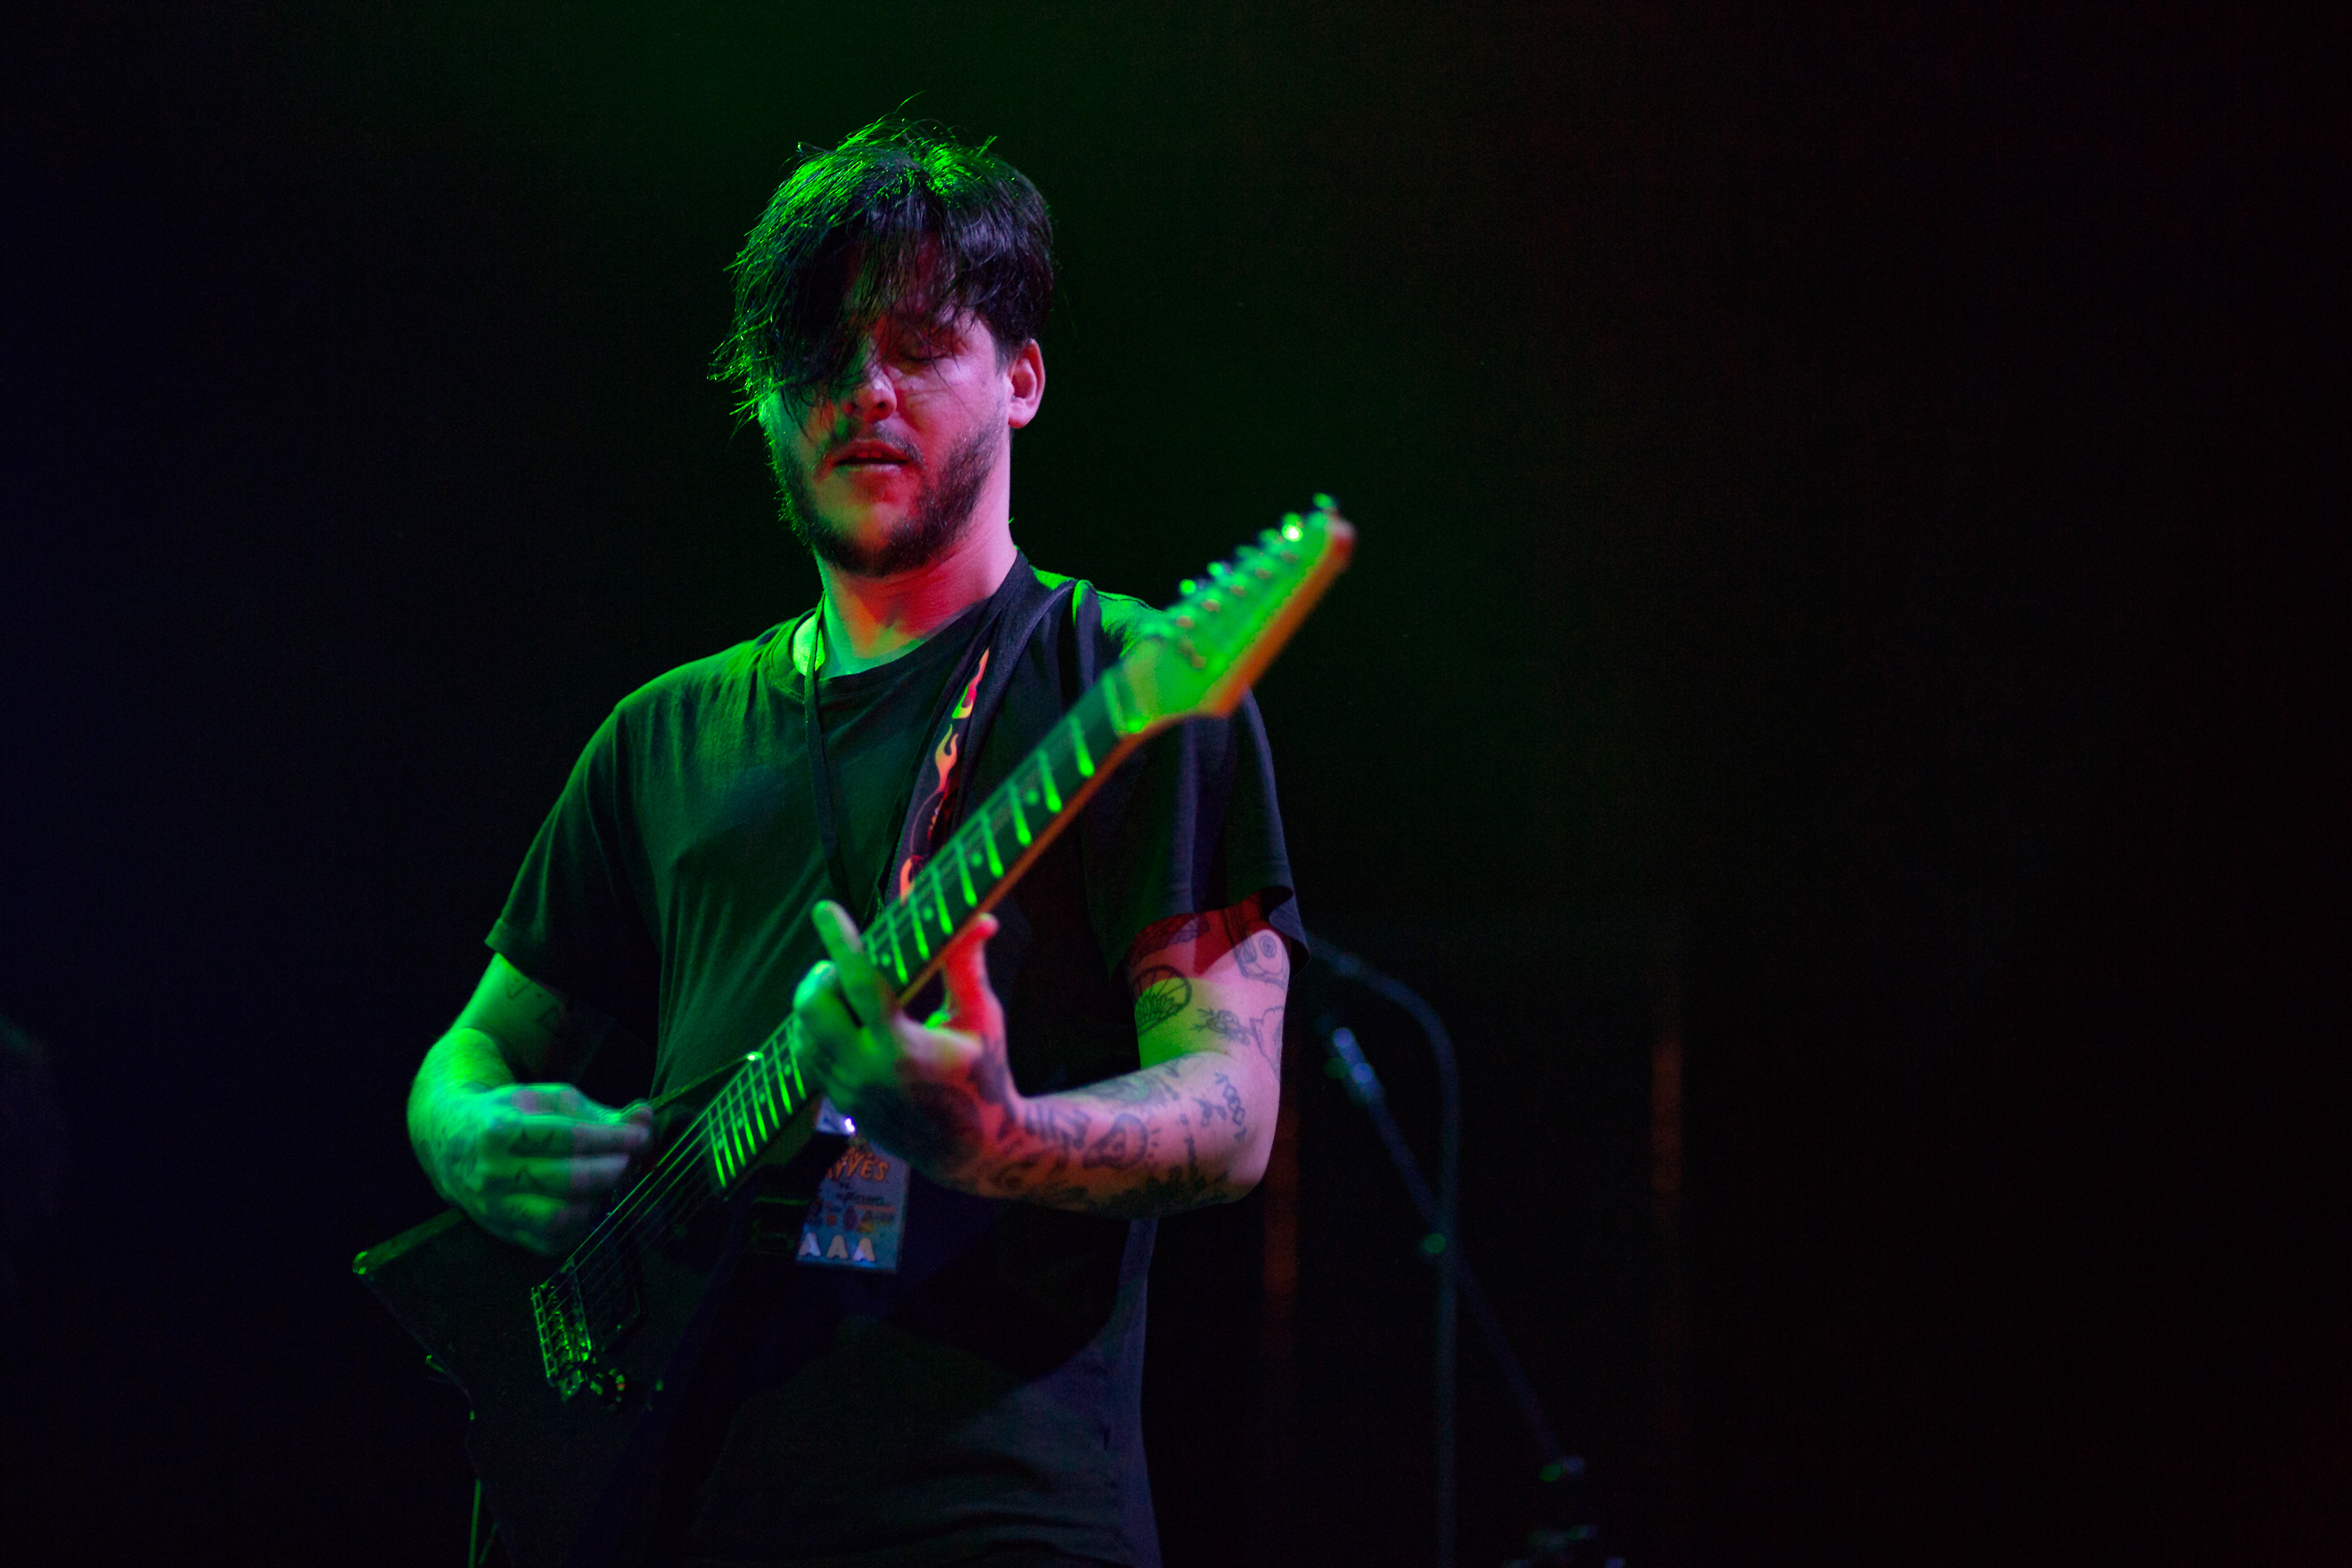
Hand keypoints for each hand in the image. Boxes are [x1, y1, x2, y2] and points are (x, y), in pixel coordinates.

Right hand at [420, 1082, 651, 1256]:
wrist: (451, 1142)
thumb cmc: (513, 1115)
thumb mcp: (549, 1101)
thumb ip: (600, 1112)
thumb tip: (646, 1116)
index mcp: (502, 1130)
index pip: (567, 1137)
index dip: (611, 1138)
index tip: (642, 1136)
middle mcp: (492, 1173)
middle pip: (564, 1180)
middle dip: (610, 1172)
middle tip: (632, 1162)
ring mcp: (494, 1208)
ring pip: (557, 1218)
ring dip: (598, 1203)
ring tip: (612, 1184)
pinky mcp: (502, 1232)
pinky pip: (550, 1241)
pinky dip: (581, 1226)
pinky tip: (594, 1204)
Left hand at [791, 901, 1016, 1183]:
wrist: (971, 1149)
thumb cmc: (983, 1077)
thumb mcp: (981, 1021)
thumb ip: (968, 968)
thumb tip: (981, 918)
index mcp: (904, 1048)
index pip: (861, 983)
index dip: (841, 941)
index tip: (825, 908)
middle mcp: (867, 1071)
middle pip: (814, 1007)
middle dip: (821, 975)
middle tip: (841, 966)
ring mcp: (848, 1092)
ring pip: (802, 1033)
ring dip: (814, 1003)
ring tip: (839, 989)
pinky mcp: (841, 1104)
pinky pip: (806, 1059)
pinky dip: (811, 1031)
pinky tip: (835, 1020)